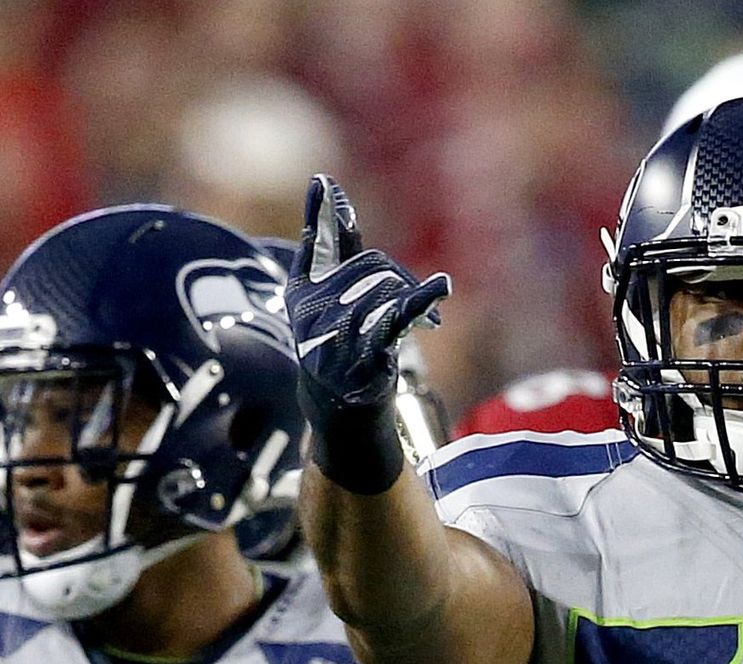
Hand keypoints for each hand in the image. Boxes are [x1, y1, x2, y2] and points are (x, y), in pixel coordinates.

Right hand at [290, 175, 451, 411]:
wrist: (341, 402)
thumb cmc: (337, 339)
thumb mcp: (326, 292)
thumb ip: (332, 245)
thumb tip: (329, 189)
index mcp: (302, 291)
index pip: (317, 245)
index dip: (323, 216)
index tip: (325, 182)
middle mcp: (313, 312)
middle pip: (370, 267)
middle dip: (396, 275)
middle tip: (416, 296)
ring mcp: (338, 335)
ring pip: (386, 289)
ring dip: (410, 296)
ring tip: (423, 316)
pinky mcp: (368, 354)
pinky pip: (398, 317)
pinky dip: (421, 300)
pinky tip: (440, 286)